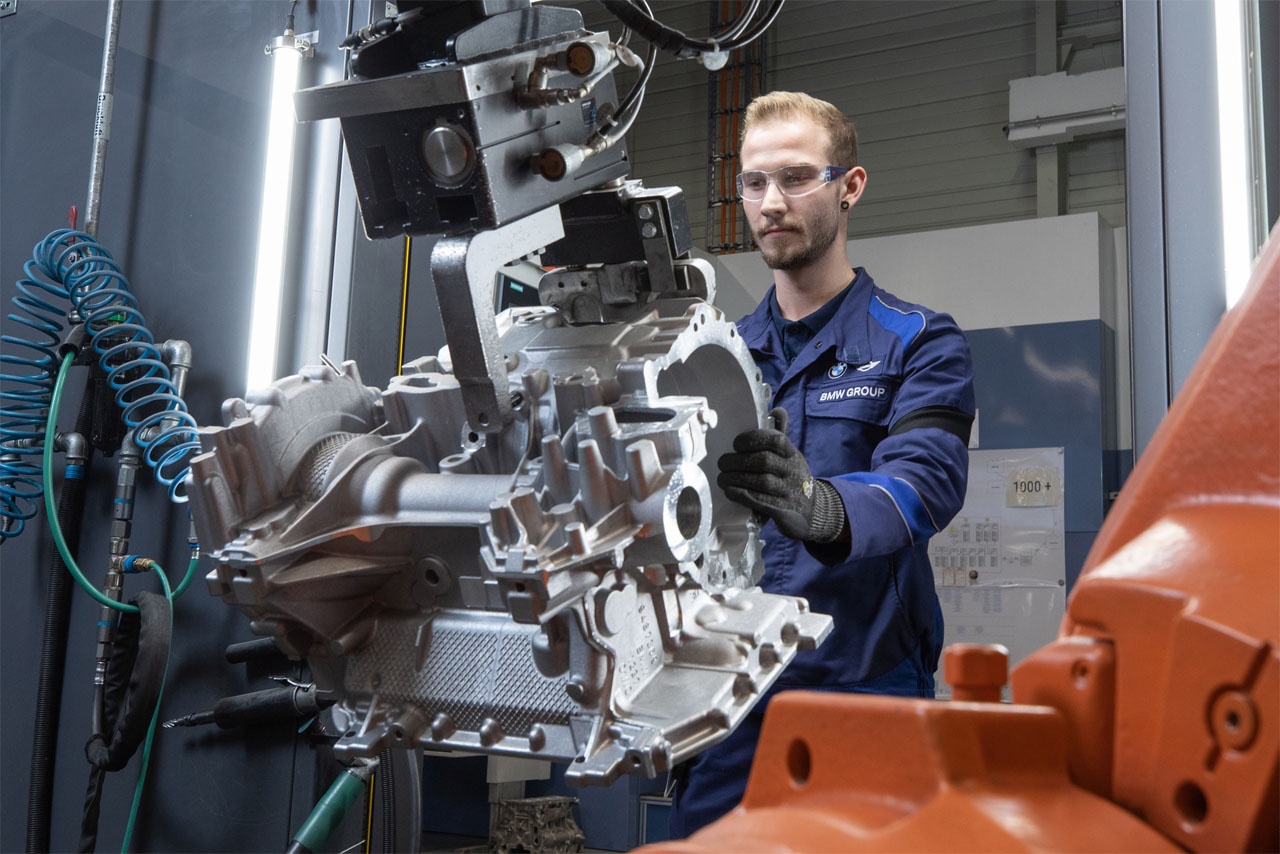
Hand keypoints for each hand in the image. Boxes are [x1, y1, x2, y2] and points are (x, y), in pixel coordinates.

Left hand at [717, 408, 845, 542]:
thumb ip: (780, 435)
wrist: (813, 510)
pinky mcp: (785, 512)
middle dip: (738, 461)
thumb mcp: (790, 457)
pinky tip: (731, 492)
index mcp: (793, 455)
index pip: (776, 440)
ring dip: (736, 479)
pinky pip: (762, 502)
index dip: (753, 439)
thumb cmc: (792, 478)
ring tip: (722, 478)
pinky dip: (742, 496)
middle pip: (765, 461)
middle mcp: (794, 471)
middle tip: (722, 463)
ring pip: (762, 482)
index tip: (736, 443)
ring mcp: (791, 492)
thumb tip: (776, 411)